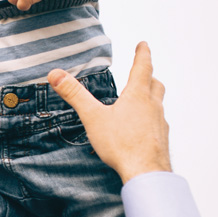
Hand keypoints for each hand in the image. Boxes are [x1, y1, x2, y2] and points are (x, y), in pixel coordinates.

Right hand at [47, 42, 170, 182]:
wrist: (146, 172)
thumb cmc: (121, 145)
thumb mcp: (93, 117)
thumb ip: (75, 95)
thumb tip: (56, 74)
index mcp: (138, 96)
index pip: (143, 67)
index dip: (143, 54)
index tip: (143, 44)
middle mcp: (153, 106)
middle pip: (155, 84)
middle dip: (149, 76)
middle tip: (144, 72)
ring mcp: (160, 123)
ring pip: (158, 104)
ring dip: (151, 98)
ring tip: (141, 101)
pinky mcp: (161, 139)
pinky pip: (158, 124)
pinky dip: (151, 120)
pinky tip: (141, 130)